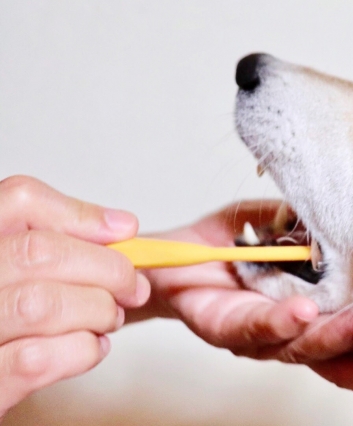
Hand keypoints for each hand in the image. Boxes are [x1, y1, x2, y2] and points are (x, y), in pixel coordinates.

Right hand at [0, 176, 150, 419]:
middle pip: (40, 252)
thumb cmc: (10, 323)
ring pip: (42, 304)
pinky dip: (82, 350)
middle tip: (133, 286)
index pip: (17, 200)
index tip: (124, 231)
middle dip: (106, 268)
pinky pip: (37, 359)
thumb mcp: (22, 272)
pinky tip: (93, 348)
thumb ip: (61, 247)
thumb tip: (121, 226)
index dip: (79, 214)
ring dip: (96, 311)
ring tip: (110, 319)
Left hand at [139, 200, 352, 399]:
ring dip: (328, 335)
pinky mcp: (224, 330)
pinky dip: (279, 321)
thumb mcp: (284, 225)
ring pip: (299, 345)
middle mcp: (290, 332)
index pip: (352, 335)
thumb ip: (315, 227)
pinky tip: (302, 312)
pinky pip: (253, 328)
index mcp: (312, 310)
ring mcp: (259, 336)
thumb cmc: (235, 243)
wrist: (177, 254)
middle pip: (334, 350)